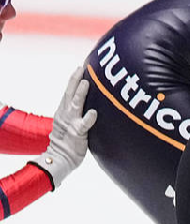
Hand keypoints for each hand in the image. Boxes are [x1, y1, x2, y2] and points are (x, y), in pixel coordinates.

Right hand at [35, 65, 96, 187]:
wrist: (61, 157)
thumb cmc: (69, 140)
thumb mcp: (71, 122)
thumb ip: (77, 112)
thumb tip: (90, 103)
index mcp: (63, 110)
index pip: (68, 91)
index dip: (74, 79)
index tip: (80, 67)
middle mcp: (65, 114)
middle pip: (69, 93)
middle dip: (75, 80)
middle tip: (81, 67)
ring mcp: (70, 122)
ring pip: (75, 105)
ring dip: (80, 93)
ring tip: (86, 82)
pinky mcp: (77, 133)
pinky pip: (83, 125)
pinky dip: (88, 118)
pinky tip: (94, 112)